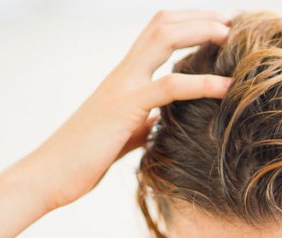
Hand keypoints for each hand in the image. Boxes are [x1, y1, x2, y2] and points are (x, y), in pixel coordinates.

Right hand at [24, 9, 233, 211]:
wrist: (50, 176)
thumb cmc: (84, 158)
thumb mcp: (122, 134)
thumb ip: (141, 121)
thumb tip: (159, 121)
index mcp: (124, 78)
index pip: (156, 34)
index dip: (187, 23)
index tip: (218, 25)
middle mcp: (122, 74)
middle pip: (161, 25)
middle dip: (198, 17)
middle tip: (230, 19)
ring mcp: (122, 87)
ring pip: (162, 39)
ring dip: (200, 32)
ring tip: (231, 36)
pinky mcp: (124, 108)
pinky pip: (168, 87)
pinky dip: (202, 83)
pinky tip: (228, 87)